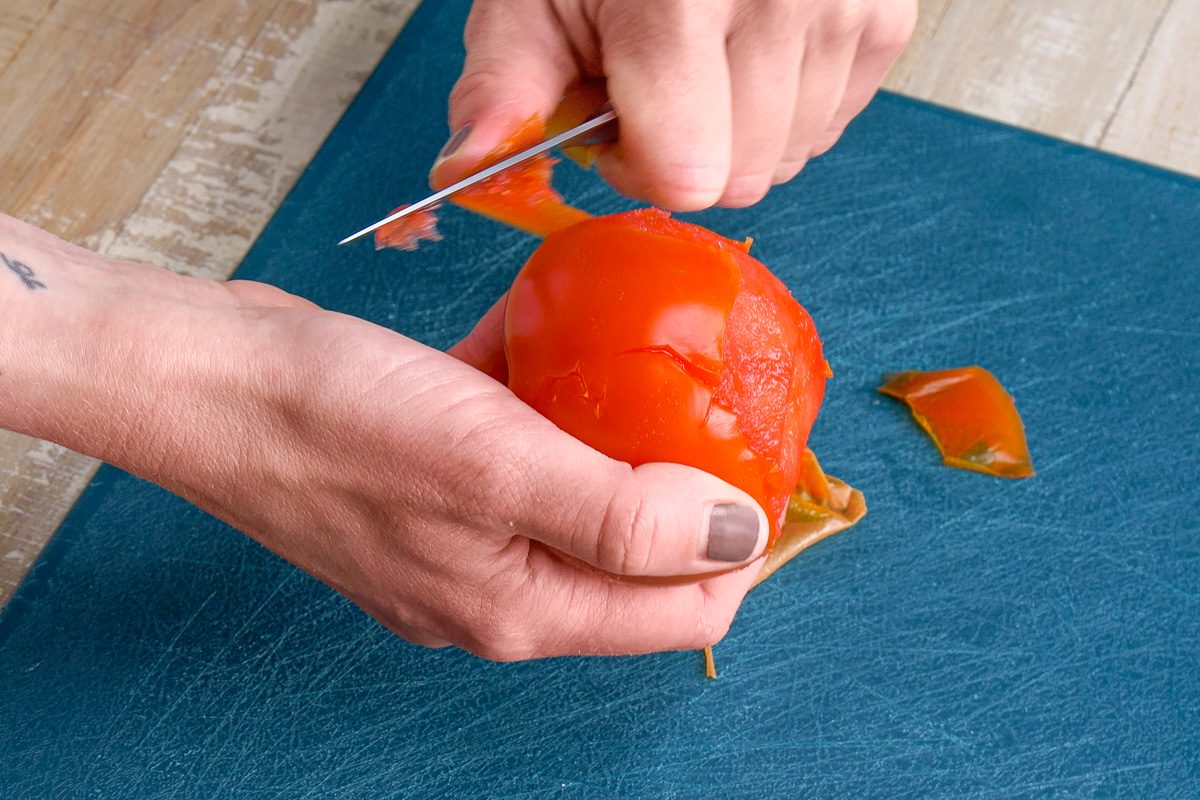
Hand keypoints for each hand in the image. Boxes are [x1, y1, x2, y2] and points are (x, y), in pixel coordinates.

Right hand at [0, 217, 769, 659]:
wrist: (207, 379)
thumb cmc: (332, 422)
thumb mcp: (495, 466)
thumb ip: (624, 516)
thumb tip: (738, 536)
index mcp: (523, 608)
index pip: (684, 609)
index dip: (739, 539)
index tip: (760, 452)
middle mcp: (501, 586)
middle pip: (641, 553)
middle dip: (688, 479)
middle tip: (711, 392)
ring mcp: (466, 535)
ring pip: (584, 492)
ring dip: (618, 429)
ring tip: (641, 358)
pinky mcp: (437, 483)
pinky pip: (524, 451)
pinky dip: (549, 400)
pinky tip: (550, 340)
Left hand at [433, 0, 916, 208]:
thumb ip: (503, 88)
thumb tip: (462, 170)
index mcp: (679, 7)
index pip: (687, 178)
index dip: (639, 168)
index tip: (616, 121)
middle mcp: (780, 2)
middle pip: (743, 179)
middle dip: (687, 153)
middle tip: (657, 83)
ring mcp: (846, 8)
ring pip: (790, 157)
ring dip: (737, 132)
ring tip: (703, 58)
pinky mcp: (885, 15)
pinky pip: (831, 122)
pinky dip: (786, 106)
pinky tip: (750, 52)